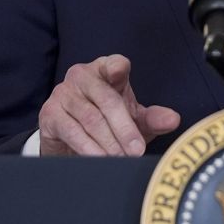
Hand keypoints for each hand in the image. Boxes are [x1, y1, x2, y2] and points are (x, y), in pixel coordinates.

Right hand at [38, 55, 180, 155]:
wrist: (72, 142)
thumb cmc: (107, 122)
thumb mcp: (132, 120)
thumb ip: (152, 119)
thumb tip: (173, 120)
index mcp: (105, 70)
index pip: (114, 64)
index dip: (117, 67)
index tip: (120, 72)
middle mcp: (82, 76)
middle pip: (107, 99)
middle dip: (124, 128)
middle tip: (137, 150)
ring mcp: (63, 93)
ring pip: (91, 118)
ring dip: (109, 142)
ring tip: (122, 159)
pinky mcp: (50, 114)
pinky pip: (72, 131)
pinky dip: (89, 148)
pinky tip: (100, 159)